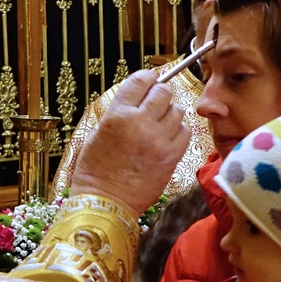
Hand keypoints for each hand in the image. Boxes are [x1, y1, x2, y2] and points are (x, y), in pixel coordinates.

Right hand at [66, 70, 188, 215]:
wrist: (106, 202)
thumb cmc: (95, 170)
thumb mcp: (97, 133)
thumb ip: (119, 112)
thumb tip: (138, 98)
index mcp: (117, 115)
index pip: (141, 80)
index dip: (147, 79)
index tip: (148, 83)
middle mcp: (139, 123)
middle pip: (164, 92)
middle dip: (160, 95)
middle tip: (154, 105)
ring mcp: (158, 140)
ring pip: (178, 110)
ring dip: (170, 114)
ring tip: (160, 125)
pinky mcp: (171, 156)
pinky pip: (186, 131)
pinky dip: (179, 131)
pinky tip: (167, 138)